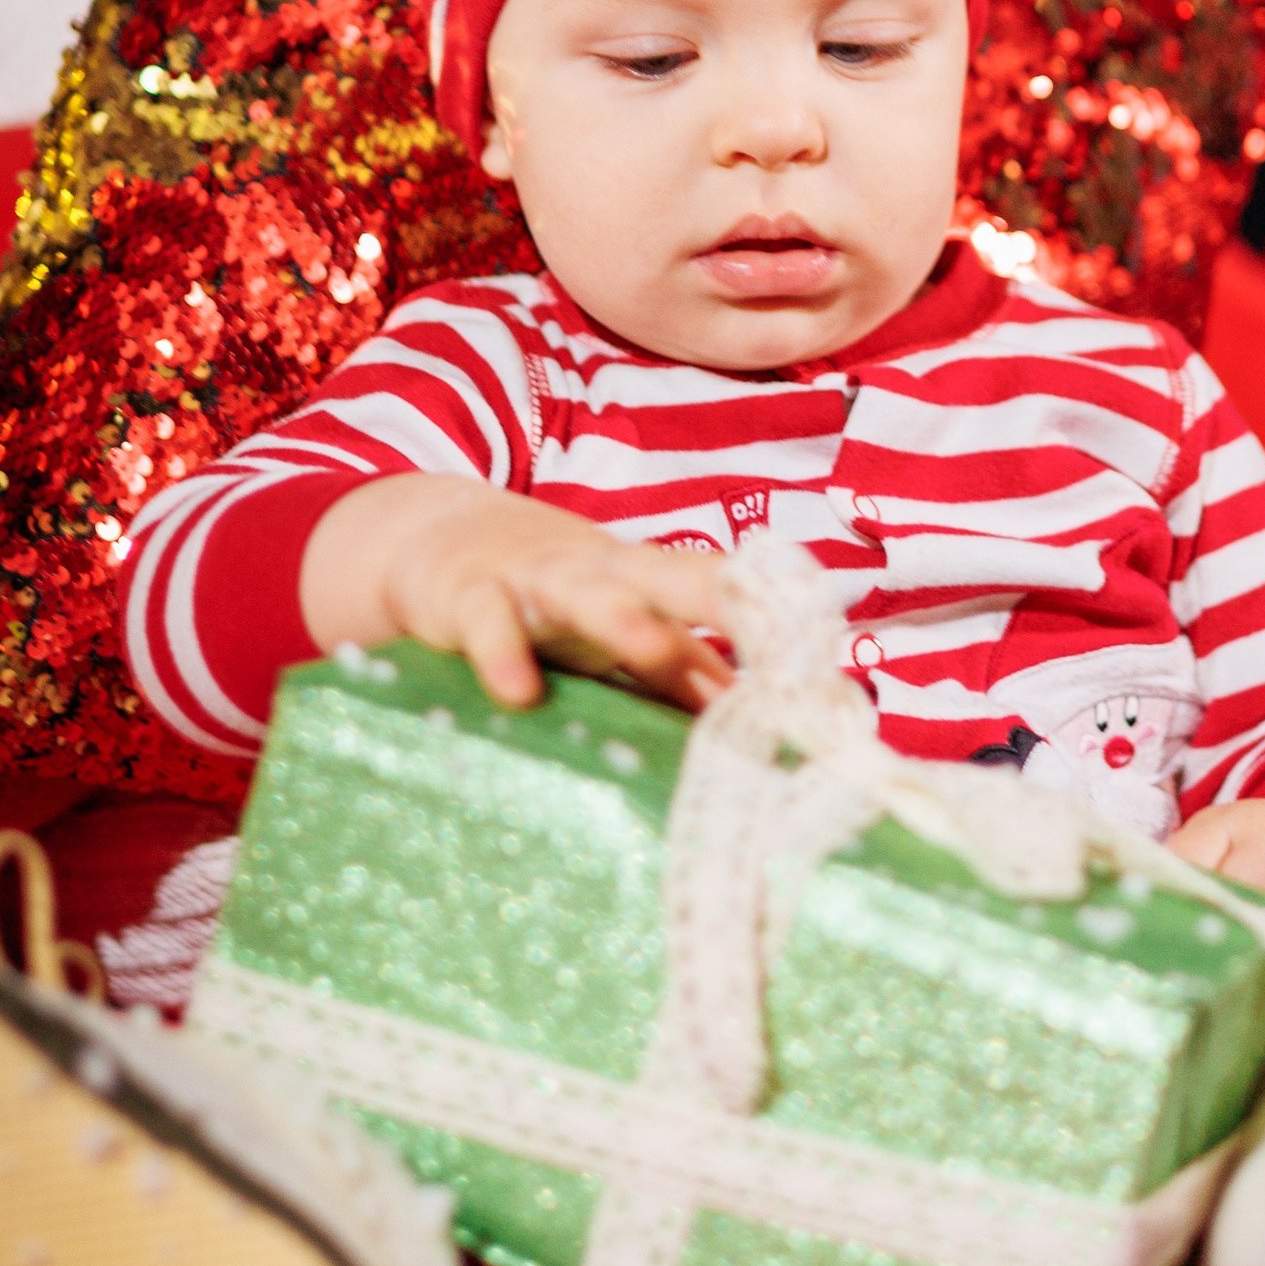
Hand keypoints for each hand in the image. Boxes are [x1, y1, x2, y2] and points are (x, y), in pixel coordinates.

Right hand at [300, 474, 730, 713]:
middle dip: (720, 597)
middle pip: (670, 579)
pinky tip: (517, 695)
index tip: (823, 668)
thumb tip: (761, 725)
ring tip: (652, 648)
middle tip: (773, 637)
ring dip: (619, 620)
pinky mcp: (471, 599)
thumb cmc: (553, 600)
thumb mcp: (618, 630)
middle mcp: (603, 575)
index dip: (770, 624)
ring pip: (585, 595)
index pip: (721, 594)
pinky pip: (490, 626)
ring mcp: (538, 583)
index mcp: (647, 584)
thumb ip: (682, 674)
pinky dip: (503, 655)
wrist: (441, 541)